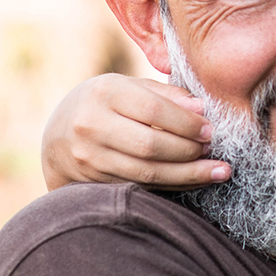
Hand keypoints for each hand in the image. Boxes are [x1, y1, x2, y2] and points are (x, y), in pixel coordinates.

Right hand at [40, 75, 231, 190]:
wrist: (58, 136)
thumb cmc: (105, 104)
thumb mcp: (129, 87)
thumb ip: (165, 95)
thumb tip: (202, 109)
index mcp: (105, 92)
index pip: (152, 110)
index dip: (186, 123)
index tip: (210, 130)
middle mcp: (92, 125)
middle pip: (150, 145)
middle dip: (189, 151)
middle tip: (214, 151)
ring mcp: (90, 157)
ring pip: (147, 173)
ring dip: (188, 175)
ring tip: (218, 172)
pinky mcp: (94, 182)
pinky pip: (141, 188)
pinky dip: (173, 186)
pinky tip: (195, 181)